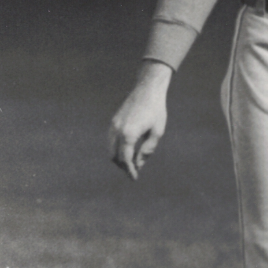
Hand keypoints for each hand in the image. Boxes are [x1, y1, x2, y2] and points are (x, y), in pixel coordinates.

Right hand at [108, 62, 172, 180]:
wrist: (147, 89)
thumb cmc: (156, 110)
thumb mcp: (157, 132)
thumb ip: (147, 150)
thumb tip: (138, 164)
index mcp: (129, 134)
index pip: (126, 159)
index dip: (130, 170)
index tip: (134, 178)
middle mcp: (117, 130)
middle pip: (114, 156)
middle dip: (123, 166)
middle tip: (133, 171)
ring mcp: (113, 124)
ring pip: (110, 148)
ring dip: (118, 157)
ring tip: (130, 162)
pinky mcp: (113, 121)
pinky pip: (110, 140)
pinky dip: (116, 148)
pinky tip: (126, 150)